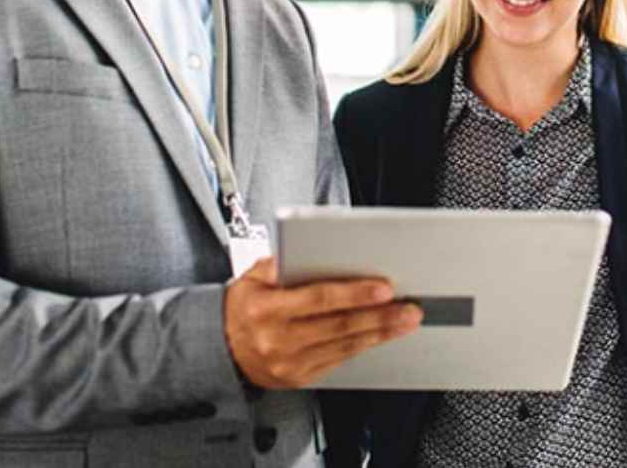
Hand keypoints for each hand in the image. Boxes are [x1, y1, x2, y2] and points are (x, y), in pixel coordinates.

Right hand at [224, 257, 421, 389]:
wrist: (217, 348)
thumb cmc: (240, 307)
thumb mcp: (251, 277)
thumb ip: (281, 263)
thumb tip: (316, 249)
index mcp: (266, 309)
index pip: (318, 298)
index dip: (354, 294)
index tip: (384, 288)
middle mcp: (277, 339)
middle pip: (339, 326)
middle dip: (379, 316)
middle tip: (409, 308)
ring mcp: (288, 363)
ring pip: (344, 347)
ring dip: (379, 333)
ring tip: (405, 321)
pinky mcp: (298, 378)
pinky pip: (338, 362)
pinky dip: (362, 347)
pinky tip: (380, 336)